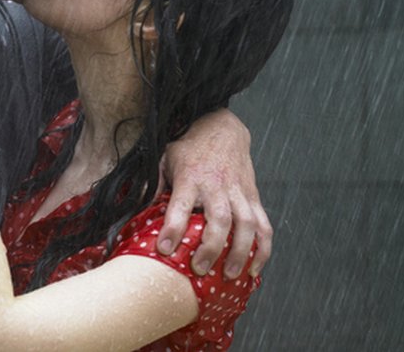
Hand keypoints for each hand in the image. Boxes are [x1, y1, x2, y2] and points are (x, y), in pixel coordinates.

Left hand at [156, 109, 271, 279]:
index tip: (164, 249)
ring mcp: (239, 192)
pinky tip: (254, 267)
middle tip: (199, 269)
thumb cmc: (191, 147)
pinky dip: (263, 248)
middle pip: (220, 218)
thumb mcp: (165, 157)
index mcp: (191, 177)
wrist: (223, 128)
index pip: (181, 204)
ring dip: (240, 251)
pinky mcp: (254, 197)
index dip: (173, 228)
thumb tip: (139, 207)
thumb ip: (154, 183)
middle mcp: (217, 185)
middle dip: (210, 246)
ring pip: (246, 224)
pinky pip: (264, 225)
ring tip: (229, 274)